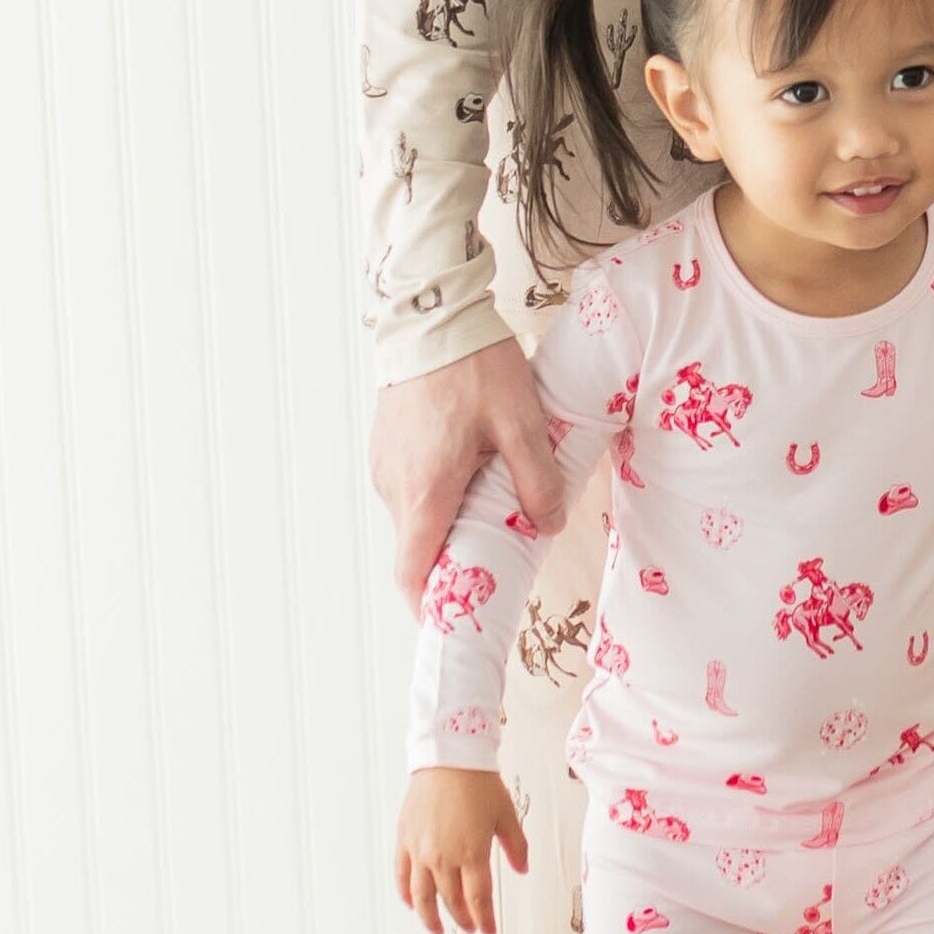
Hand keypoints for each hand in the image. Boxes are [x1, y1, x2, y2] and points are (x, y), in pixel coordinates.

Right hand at [370, 335, 565, 614]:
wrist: (430, 312)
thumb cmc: (473, 365)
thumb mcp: (520, 421)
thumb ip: (536, 478)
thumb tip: (548, 525)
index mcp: (425, 490)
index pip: (413, 573)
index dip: (431, 605)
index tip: (455, 621)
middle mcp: (394, 485)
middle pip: (415, 550)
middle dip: (449, 566)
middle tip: (491, 568)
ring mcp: (385, 465)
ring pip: (412, 519)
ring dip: (444, 528)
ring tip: (488, 515)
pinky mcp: (385, 446)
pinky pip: (408, 490)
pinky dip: (434, 499)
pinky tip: (468, 477)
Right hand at [396, 767, 525, 933]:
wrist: (448, 758)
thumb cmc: (479, 783)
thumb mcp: (506, 815)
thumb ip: (516, 846)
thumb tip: (522, 870)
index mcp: (472, 853)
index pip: (479, 898)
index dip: (484, 919)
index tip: (488, 931)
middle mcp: (443, 857)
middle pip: (452, 900)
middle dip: (463, 919)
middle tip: (471, 928)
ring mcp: (420, 851)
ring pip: (423, 896)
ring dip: (430, 917)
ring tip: (437, 929)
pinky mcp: (404, 840)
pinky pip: (402, 875)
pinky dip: (406, 894)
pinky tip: (412, 903)